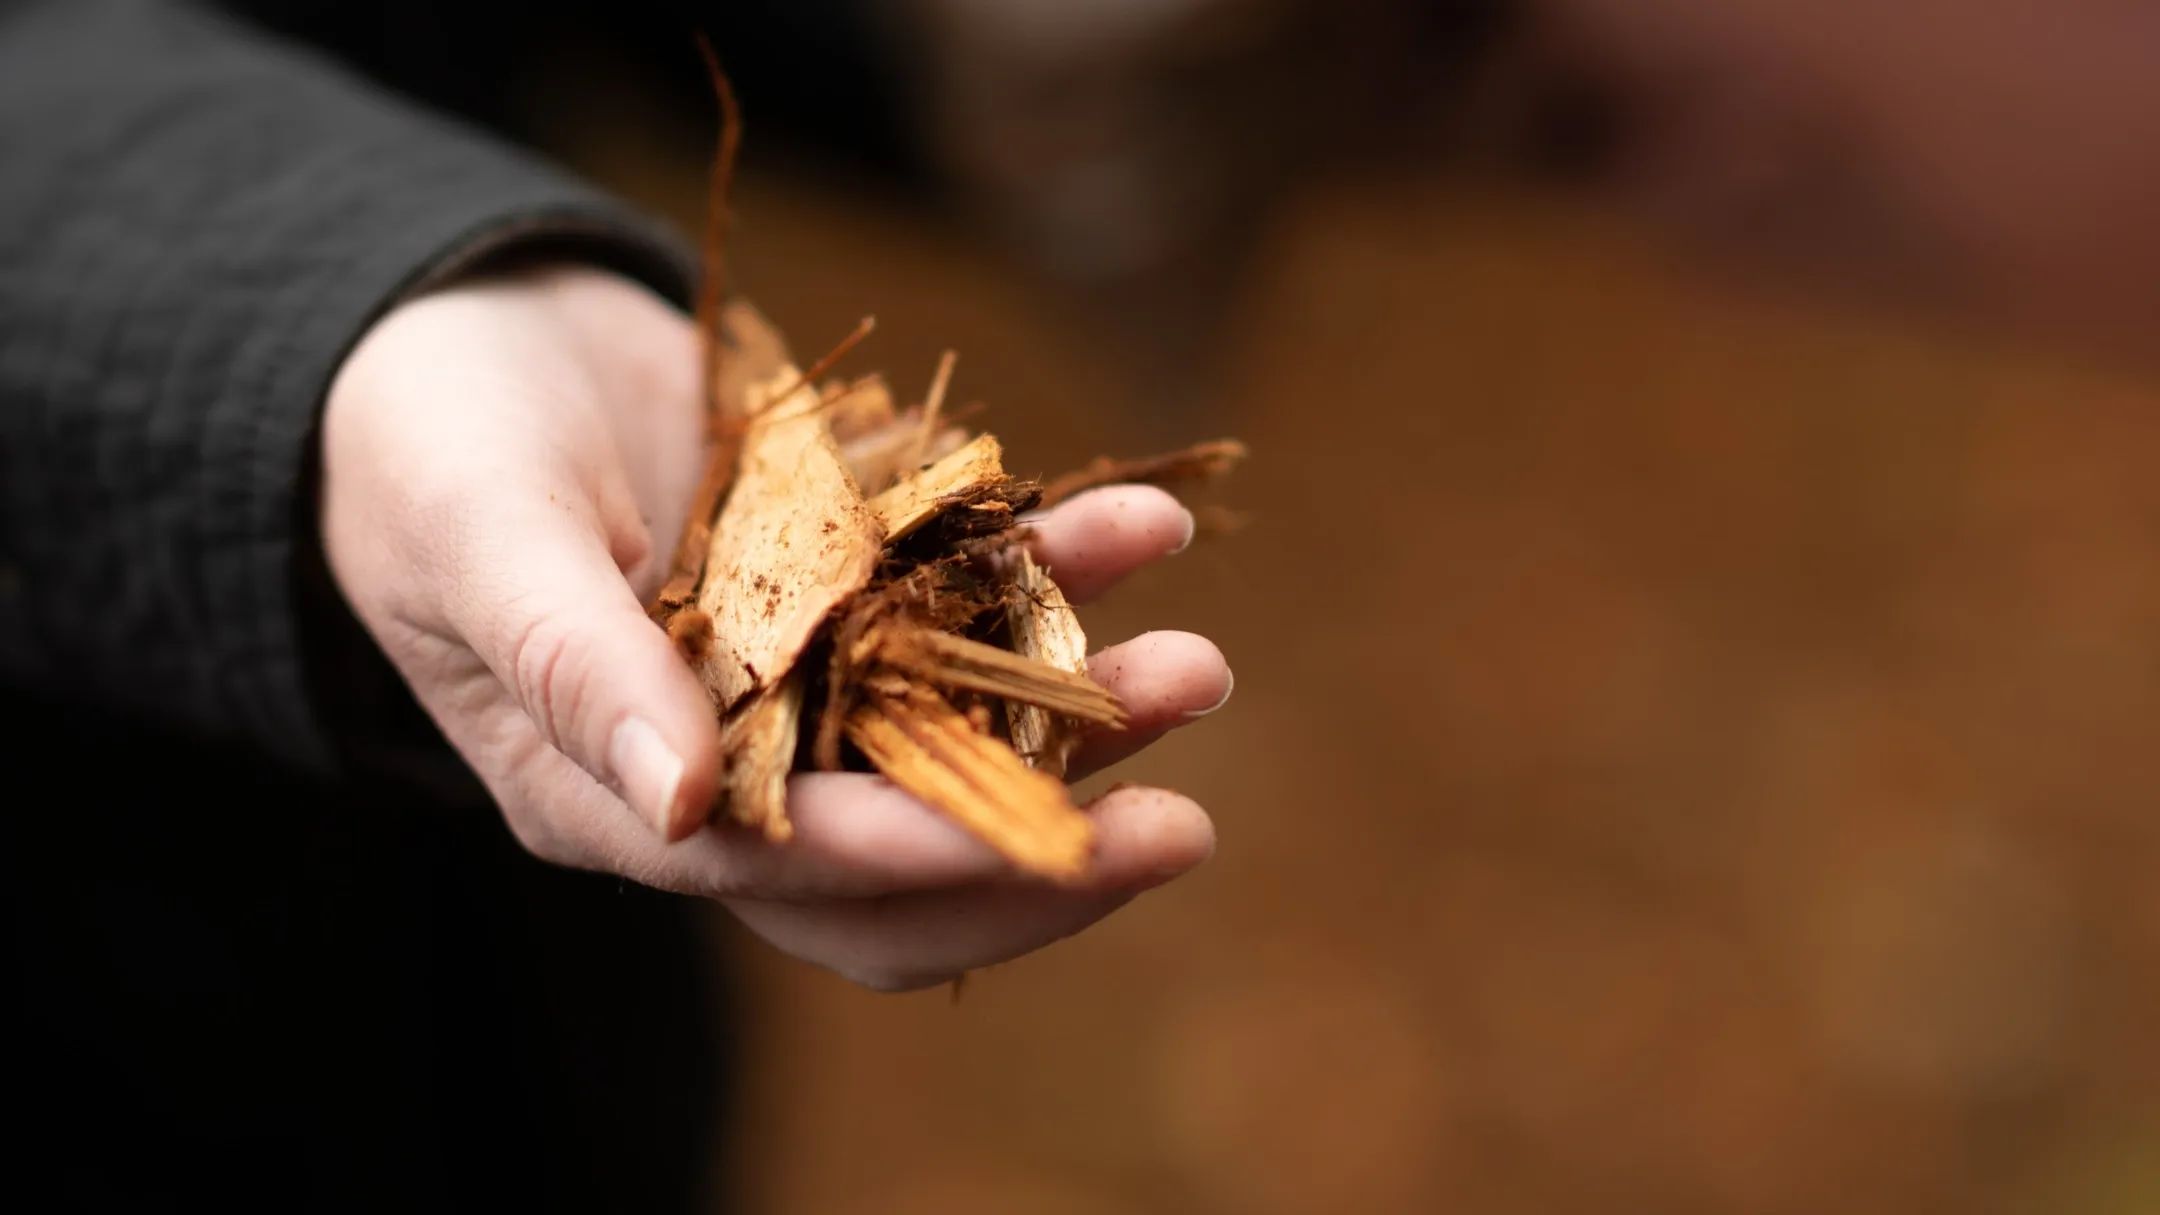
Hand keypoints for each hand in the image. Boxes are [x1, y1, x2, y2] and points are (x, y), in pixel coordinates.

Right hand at [320, 264, 1229, 990]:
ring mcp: (804, 679)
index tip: (1043, 837)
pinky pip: (973, 604)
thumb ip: (572, 662)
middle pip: (902, 855)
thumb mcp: (478, 531)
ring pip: (961, 736)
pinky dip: (1059, 570)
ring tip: (1195, 663)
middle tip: (1179, 828)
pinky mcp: (858, 592)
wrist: (477, 337)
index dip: (912, 858)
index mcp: (615, 792)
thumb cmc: (431, 441)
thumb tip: (683, 802)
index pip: (784, 867)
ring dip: (1084, 714)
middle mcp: (730, 760)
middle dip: (1040, 848)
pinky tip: (1141, 528)